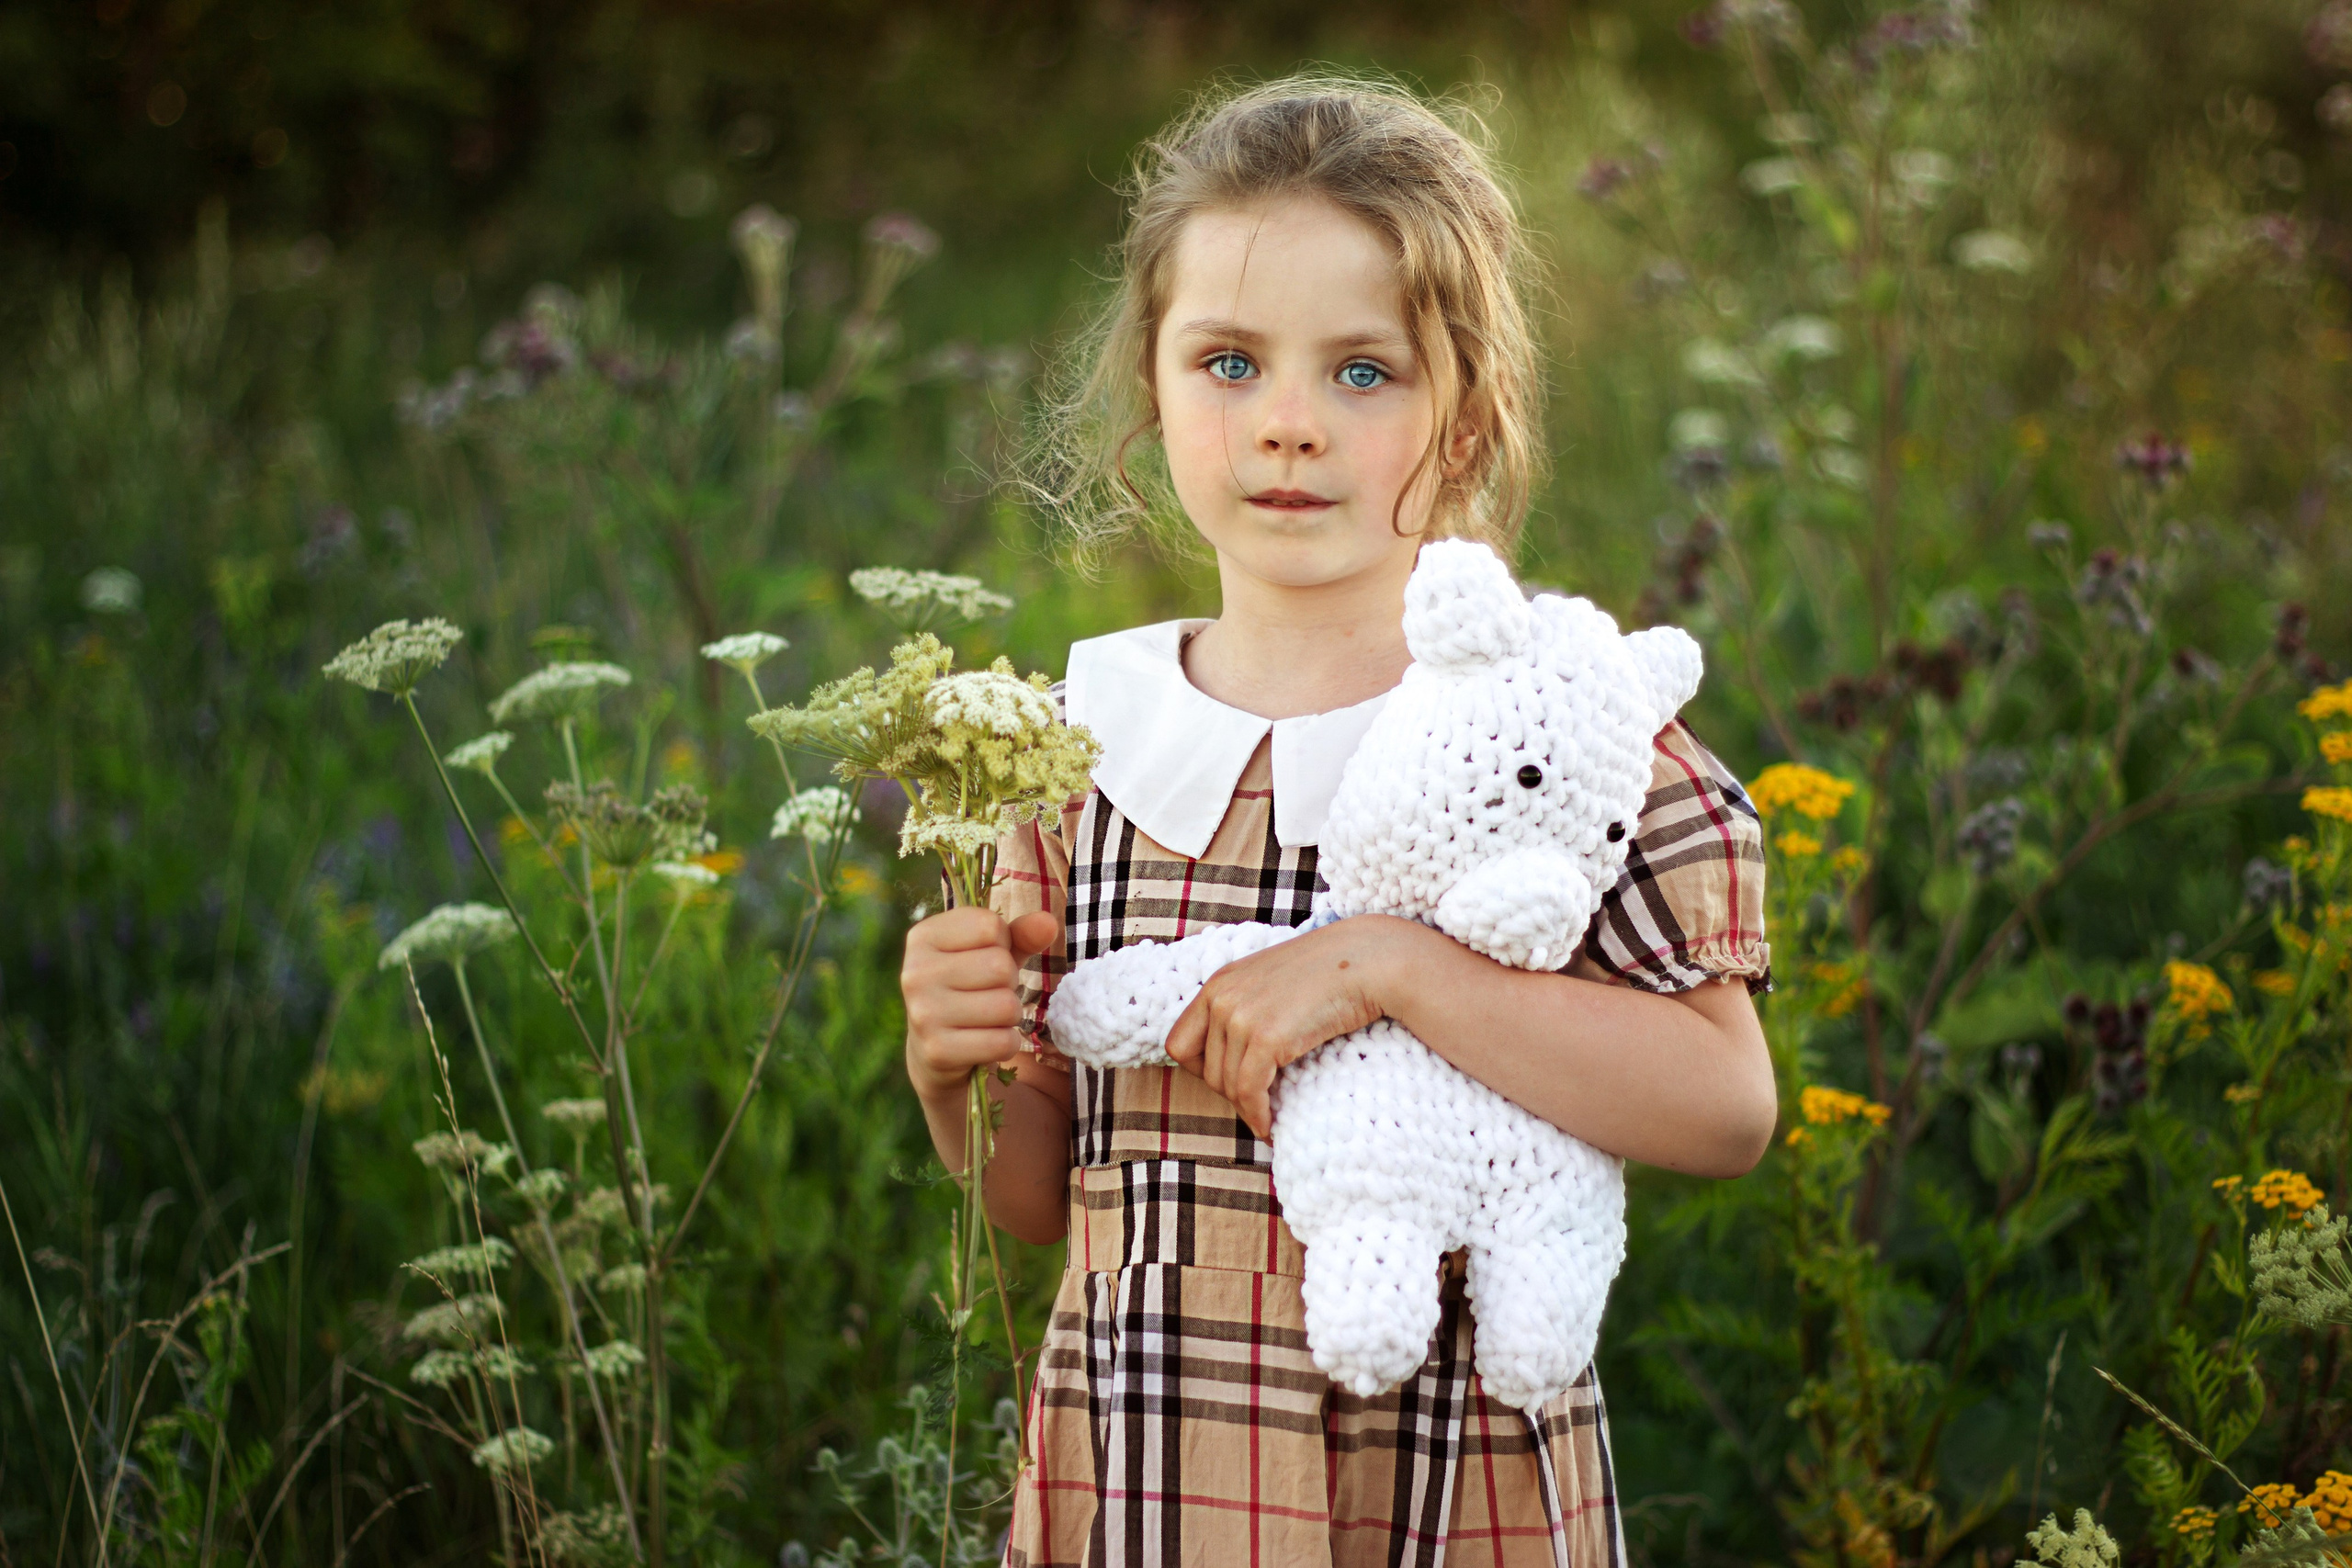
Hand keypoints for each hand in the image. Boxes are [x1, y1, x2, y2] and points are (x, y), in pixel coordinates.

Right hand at [902, 906, 1061, 1105]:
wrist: (934, 1048)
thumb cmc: (969, 987)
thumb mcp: (992, 952)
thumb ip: (1021, 934)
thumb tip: (1049, 923)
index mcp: (922, 937)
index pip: (990, 926)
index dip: (1002, 944)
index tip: (983, 959)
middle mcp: (915, 972)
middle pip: (999, 966)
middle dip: (1008, 982)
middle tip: (988, 993)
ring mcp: (923, 1013)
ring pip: (1005, 1006)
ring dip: (1010, 1015)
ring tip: (988, 1016)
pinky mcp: (937, 1051)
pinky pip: (1002, 1042)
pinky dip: (1007, 1043)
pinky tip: (985, 1041)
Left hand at [1164, 916, 1412, 1139]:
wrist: (1368, 960)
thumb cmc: (1330, 973)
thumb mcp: (1271, 983)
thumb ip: (1246, 1007)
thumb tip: (1236, 1055)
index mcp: (1218, 984)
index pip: (1179, 1044)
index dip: (1201, 1070)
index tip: (1232, 1079)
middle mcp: (1221, 998)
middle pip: (1205, 1072)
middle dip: (1232, 1093)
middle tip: (1260, 1103)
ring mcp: (1241, 1017)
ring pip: (1227, 1087)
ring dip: (1248, 1109)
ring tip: (1269, 1117)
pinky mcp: (1266, 1038)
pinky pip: (1249, 1093)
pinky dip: (1258, 1116)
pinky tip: (1271, 1127)